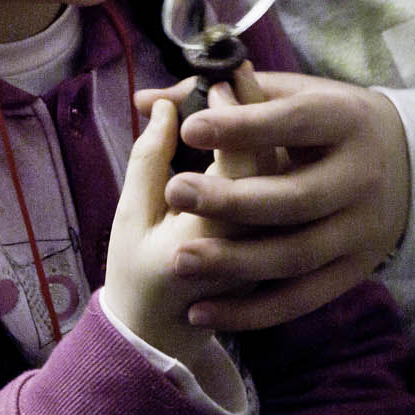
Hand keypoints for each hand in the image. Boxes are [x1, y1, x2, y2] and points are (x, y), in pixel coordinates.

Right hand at [105, 67, 280, 367]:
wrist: (162, 336)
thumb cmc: (136, 272)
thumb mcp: (130, 217)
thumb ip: (148, 159)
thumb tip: (163, 104)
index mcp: (212, 239)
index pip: (238, 162)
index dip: (229, 114)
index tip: (214, 79)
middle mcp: (253, 244)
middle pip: (269, 162)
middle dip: (249, 113)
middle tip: (229, 79)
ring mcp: (272, 247)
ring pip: (283, 175)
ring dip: (263, 131)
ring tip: (242, 96)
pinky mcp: (279, 244)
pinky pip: (283, 190)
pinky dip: (268, 156)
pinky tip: (252, 129)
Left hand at [137, 72, 410, 332]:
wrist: (411, 166)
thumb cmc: (328, 120)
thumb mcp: (291, 94)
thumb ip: (221, 95)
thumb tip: (145, 99)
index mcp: (343, 119)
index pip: (291, 123)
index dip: (242, 127)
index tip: (189, 129)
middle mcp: (359, 176)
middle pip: (294, 197)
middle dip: (232, 200)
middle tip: (174, 192)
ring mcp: (360, 229)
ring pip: (295, 254)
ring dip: (235, 262)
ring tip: (178, 260)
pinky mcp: (354, 270)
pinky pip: (301, 299)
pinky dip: (252, 311)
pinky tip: (203, 310)